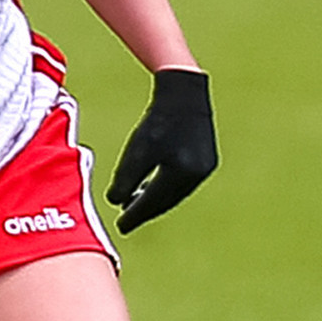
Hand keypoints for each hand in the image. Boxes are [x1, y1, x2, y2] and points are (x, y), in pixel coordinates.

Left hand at [107, 68, 217, 233]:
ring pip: (175, 193)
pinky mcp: (207, 161)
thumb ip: (125, 177)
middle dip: (145, 211)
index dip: (135, 216)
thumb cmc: (158, 120)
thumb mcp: (136, 149)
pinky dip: (166, 188)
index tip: (120, 227)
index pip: (153, 202)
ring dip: (155, 200)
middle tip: (126, 219)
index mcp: (180, 173)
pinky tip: (152, 186)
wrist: (185, 93)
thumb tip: (115, 201)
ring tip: (135, 202)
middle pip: (166, 202)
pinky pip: (183, 183)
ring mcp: (205, 169)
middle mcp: (196, 175)